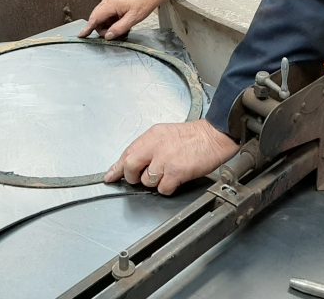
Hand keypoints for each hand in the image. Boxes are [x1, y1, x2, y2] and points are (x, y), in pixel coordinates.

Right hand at [79, 0, 173, 40]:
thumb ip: (118, 28)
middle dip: (102, 28)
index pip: (95, 18)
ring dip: (108, 24)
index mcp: (111, 3)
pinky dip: (111, 19)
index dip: (88, 28)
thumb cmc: (144, 2)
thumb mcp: (132, 19)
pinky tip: (121, 23)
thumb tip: (108, 36)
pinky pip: (108, 12)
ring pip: (102, 15)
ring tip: (121, 28)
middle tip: (113, 35)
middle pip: (97, 17)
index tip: (81, 35)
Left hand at [105, 120, 238, 195]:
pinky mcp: (176, 171)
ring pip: (147, 181)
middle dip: (133, 177)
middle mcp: (154, 146)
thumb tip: (134, 163)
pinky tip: (177, 178)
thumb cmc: (193, 136)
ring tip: (169, 172)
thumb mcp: (165, 134)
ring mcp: (165, 159)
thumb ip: (149, 147)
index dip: (116, 168)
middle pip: (130, 168)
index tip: (110, 177)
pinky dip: (169, 187)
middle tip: (142, 178)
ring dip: (156, 182)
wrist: (214, 135)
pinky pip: (163, 188)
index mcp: (151, 136)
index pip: (127, 153)